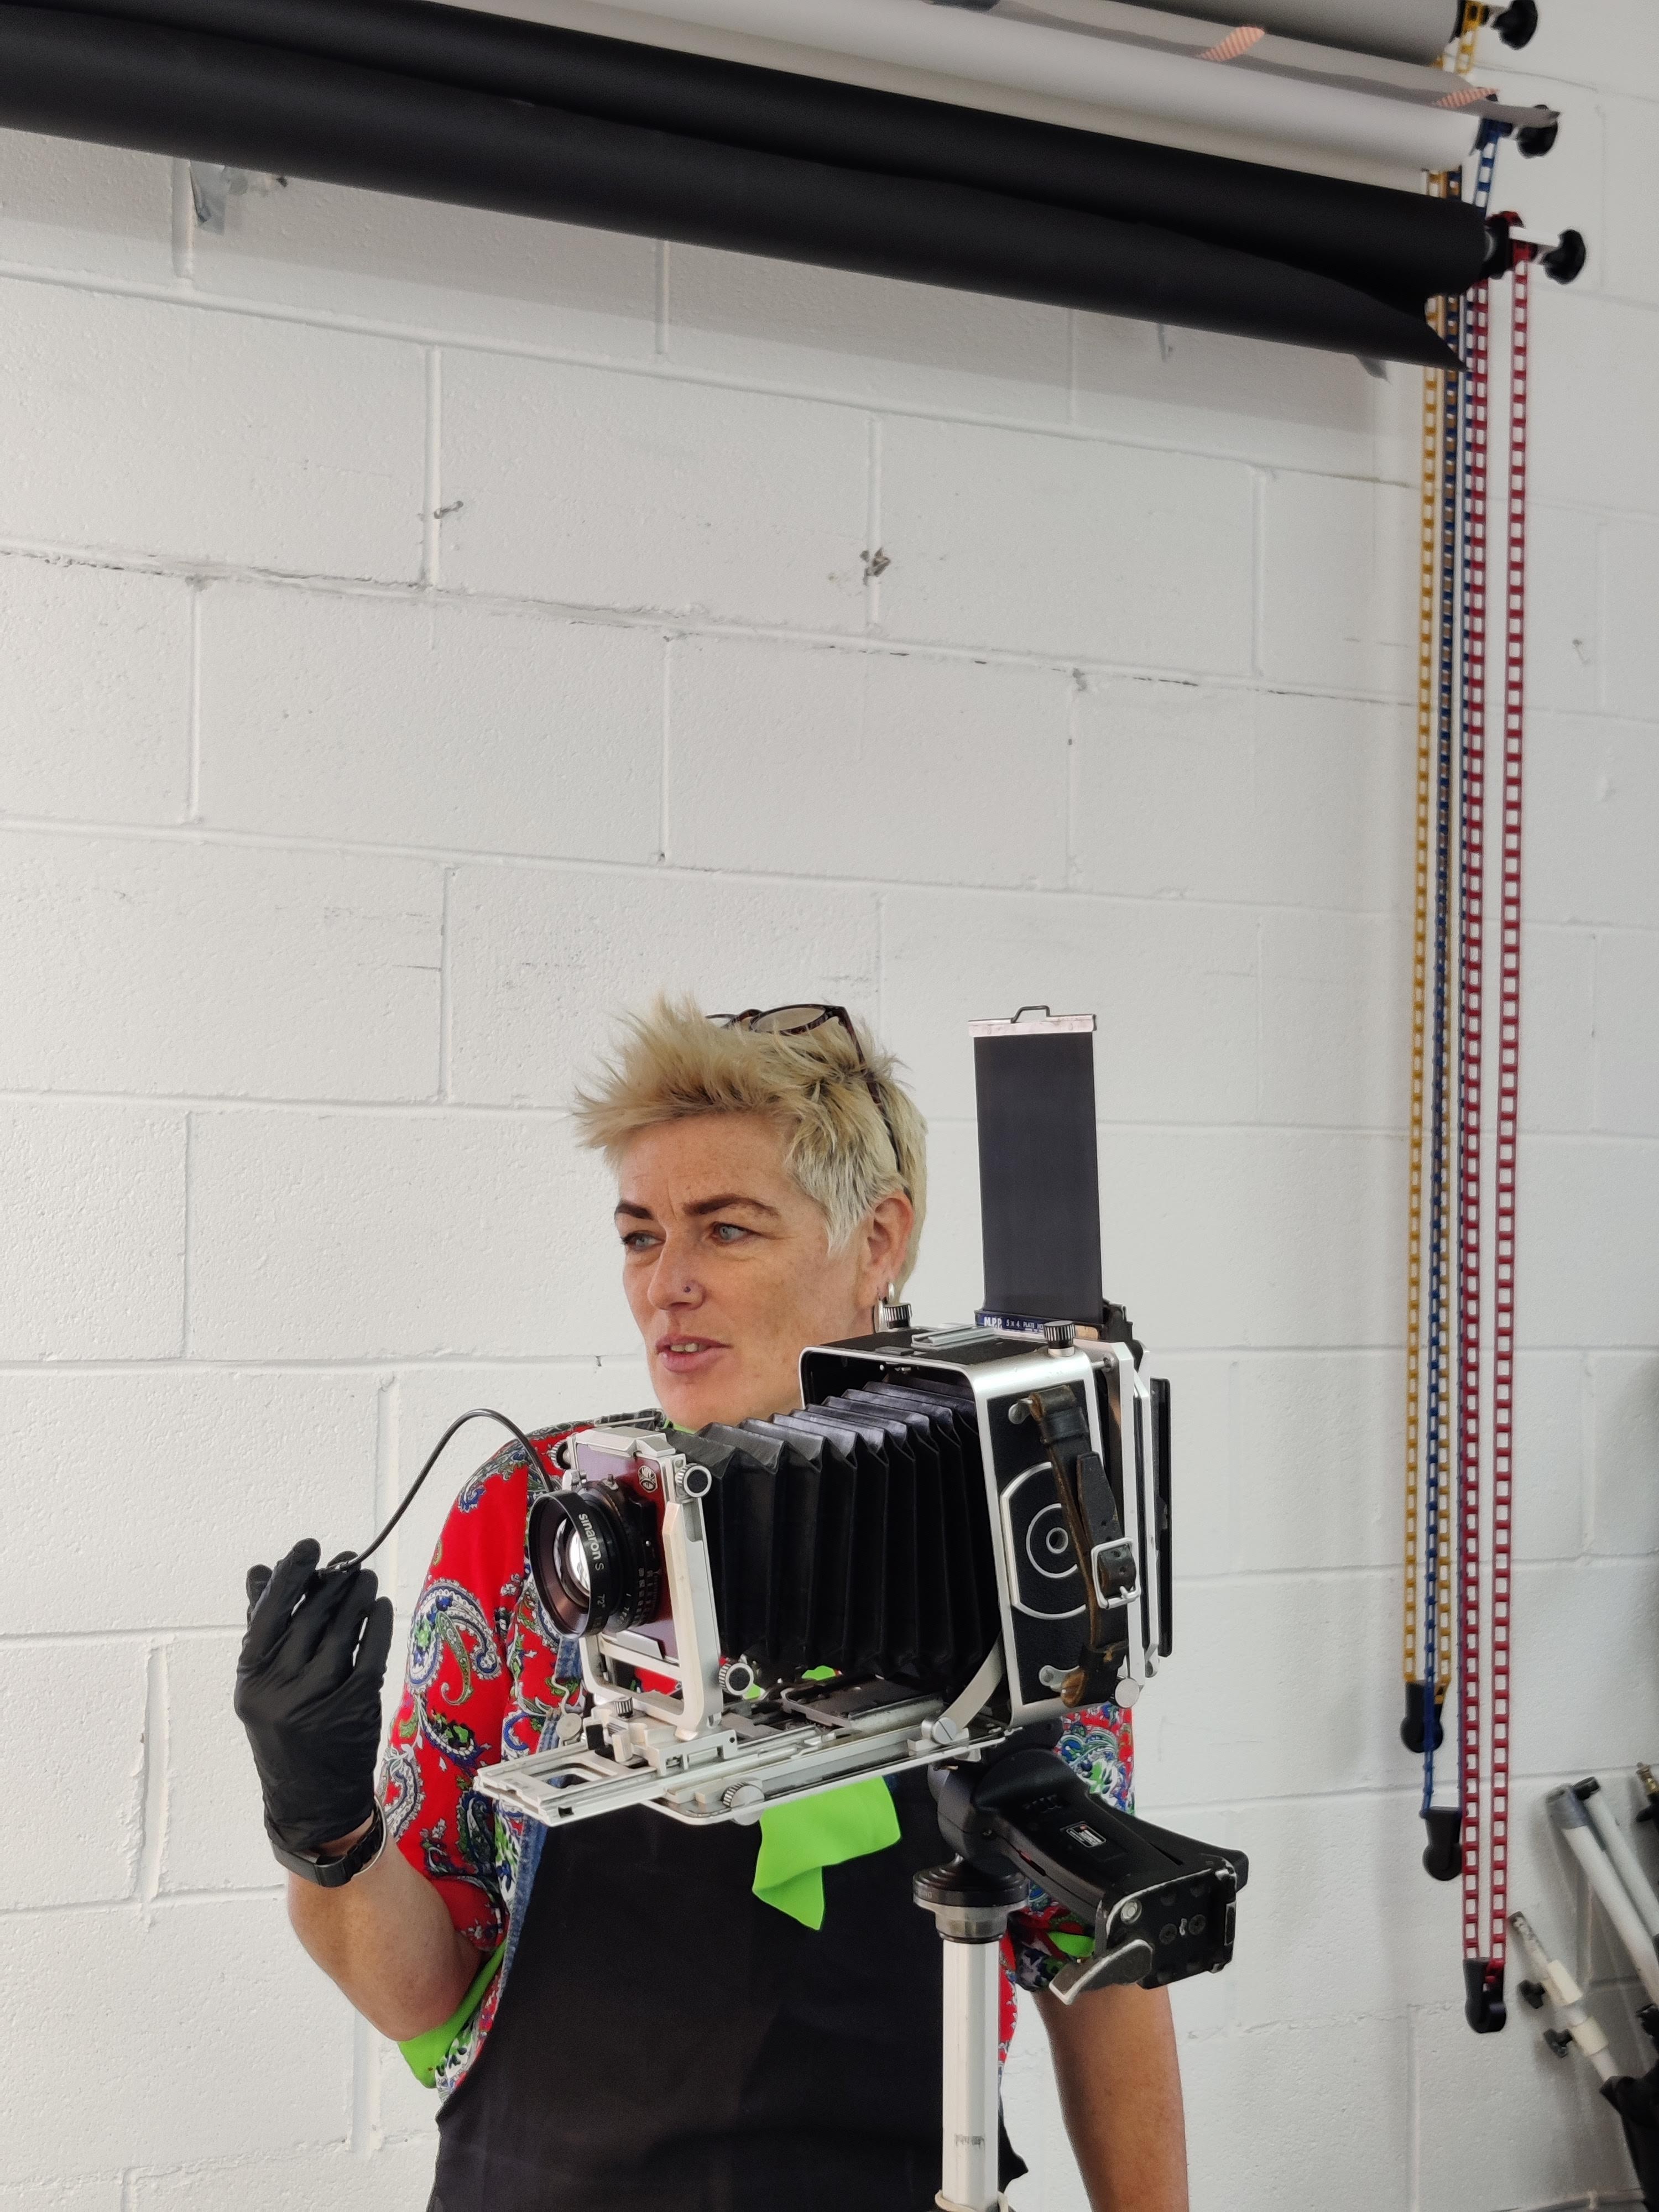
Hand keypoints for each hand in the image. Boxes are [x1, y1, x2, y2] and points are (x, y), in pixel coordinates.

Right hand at [235, 1538, 394, 1855]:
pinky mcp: (353, 1706)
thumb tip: (260, 1571)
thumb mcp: (262, 1687)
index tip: (309, 1548)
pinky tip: (380, 1607)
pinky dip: (377, 1624)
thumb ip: (263, 1630)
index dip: (291, 1574)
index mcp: (251, 1679)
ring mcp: (317, 1697)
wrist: (310, 1799)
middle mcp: (279, 1687)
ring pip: (342, 1630)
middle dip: (332, 1582)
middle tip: (349, 1561)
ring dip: (357, 1597)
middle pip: (309, 1616)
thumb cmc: (285, 1732)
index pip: (269, 1612)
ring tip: (365, 1578)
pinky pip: (369, 1652)